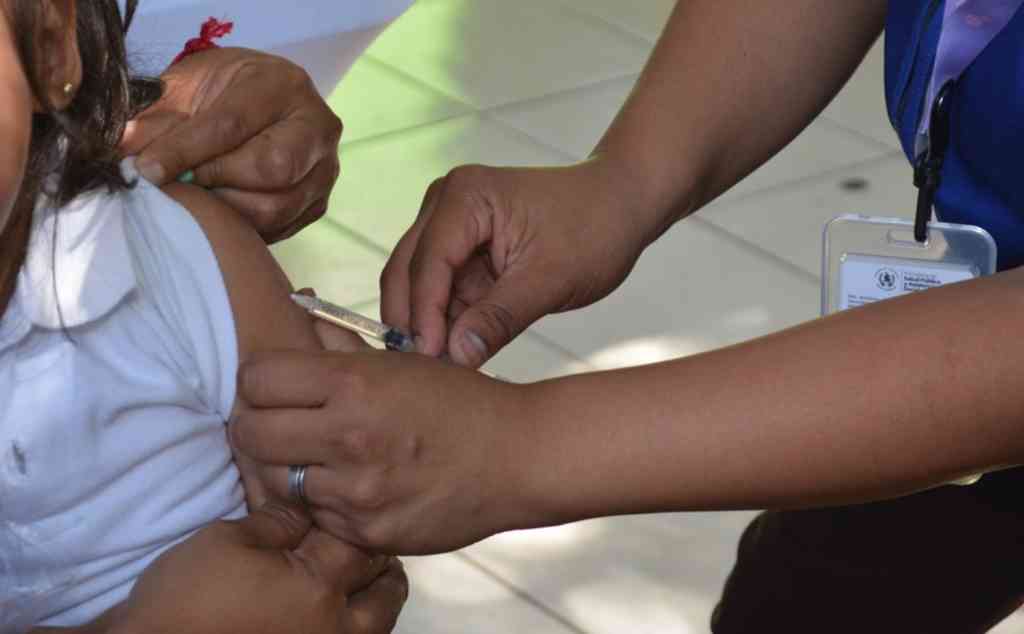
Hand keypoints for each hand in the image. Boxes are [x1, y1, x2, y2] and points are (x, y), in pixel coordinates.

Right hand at [113, 503, 405, 633]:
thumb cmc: (187, 598)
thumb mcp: (228, 540)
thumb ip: (280, 520)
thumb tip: (312, 504)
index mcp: (318, 588)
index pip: (360, 539)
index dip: (353, 517)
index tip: (346, 504)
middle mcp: (336, 628)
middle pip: (387, 585)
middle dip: (377, 557)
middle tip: (353, 540)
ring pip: (381, 620)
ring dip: (374, 593)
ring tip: (349, 574)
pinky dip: (356, 620)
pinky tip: (332, 603)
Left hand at [120, 48, 341, 241]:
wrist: (261, 103)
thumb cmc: (221, 92)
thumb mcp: (186, 88)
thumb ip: (156, 118)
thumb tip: (123, 153)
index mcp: (282, 85)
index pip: (233, 125)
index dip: (186, 152)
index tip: (147, 170)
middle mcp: (317, 127)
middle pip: (272, 169)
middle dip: (217, 182)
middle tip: (181, 186)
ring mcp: (325, 169)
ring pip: (277, 207)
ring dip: (227, 212)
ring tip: (198, 201)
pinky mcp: (319, 203)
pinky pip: (280, 227)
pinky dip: (243, 227)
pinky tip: (220, 212)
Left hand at [232, 349, 537, 554]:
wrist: (517, 457)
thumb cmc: (459, 402)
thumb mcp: (401, 361)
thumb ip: (340, 345)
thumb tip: (296, 311)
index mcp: (353, 384)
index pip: (256, 379)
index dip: (259, 381)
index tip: (274, 388)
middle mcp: (348, 437)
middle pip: (250, 434)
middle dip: (257, 427)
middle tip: (279, 426)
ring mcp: (356, 491)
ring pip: (277, 481)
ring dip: (289, 470)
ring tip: (319, 459)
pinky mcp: (367, 532)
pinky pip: (317, 518)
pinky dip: (324, 504)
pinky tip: (352, 487)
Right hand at [380, 160, 652, 367]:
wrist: (619, 205)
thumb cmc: (595, 229)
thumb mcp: (551, 279)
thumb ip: (500, 317)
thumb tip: (456, 356)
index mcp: (466, 197)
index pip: (428, 264)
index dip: (424, 316)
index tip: (429, 360)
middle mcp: (445, 203)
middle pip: (407, 272)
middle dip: (413, 322)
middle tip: (422, 375)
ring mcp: (448, 223)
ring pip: (417, 284)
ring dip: (427, 325)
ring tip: (438, 371)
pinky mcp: (460, 247)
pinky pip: (440, 290)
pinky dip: (444, 321)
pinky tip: (453, 354)